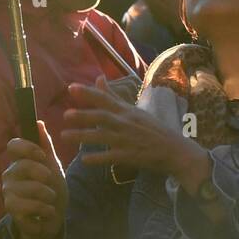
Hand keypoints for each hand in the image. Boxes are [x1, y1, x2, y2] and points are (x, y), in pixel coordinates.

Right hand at [2, 120, 67, 238]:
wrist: (53, 219)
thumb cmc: (52, 189)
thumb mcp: (54, 166)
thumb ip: (45, 145)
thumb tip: (38, 122)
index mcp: (19, 161)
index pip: (13, 145)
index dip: (27, 147)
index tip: (42, 156)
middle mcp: (10, 175)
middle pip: (23, 166)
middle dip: (43, 175)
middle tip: (51, 184)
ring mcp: (8, 193)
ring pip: (29, 189)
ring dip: (47, 198)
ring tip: (50, 203)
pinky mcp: (11, 211)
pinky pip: (29, 208)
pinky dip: (43, 212)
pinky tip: (44, 215)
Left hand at [62, 76, 210, 186]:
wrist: (173, 149)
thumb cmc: (151, 128)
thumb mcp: (133, 110)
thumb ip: (113, 96)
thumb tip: (98, 78)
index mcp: (126, 111)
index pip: (105, 99)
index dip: (88, 93)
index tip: (71, 88)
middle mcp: (125, 123)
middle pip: (102, 117)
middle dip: (83, 115)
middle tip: (65, 115)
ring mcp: (127, 139)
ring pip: (102, 136)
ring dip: (83, 136)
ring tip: (65, 136)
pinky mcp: (130, 156)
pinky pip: (111, 157)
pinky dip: (98, 158)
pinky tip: (85, 160)